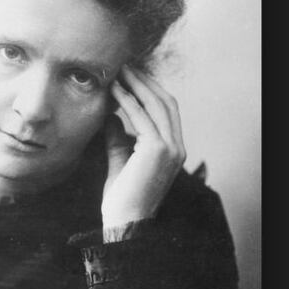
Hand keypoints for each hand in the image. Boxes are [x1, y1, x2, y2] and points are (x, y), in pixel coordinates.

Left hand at [101, 65, 185, 227]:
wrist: (124, 222)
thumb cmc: (121, 198)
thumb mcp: (120, 160)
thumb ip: (119, 138)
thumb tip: (111, 116)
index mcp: (174, 150)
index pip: (167, 111)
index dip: (150, 90)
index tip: (131, 76)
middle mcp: (177, 147)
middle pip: (165, 102)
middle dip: (145, 81)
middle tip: (125, 66)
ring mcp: (171, 148)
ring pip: (156, 105)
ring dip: (137, 85)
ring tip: (119, 72)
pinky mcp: (158, 150)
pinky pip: (142, 117)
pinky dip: (128, 100)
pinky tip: (114, 90)